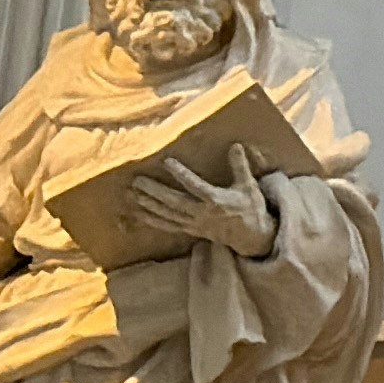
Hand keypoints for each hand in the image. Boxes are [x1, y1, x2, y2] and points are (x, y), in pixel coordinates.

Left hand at [57, 154, 251, 264]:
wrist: (251, 236)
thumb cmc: (250, 208)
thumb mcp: (249, 185)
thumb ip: (240, 166)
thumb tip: (235, 145)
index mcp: (216, 200)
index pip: (194, 185)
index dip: (180, 173)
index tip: (166, 161)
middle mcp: (201, 213)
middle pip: (173, 202)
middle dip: (154, 192)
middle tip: (137, 180)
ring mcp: (193, 224)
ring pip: (167, 214)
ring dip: (149, 205)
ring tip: (132, 194)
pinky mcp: (190, 230)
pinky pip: (167, 225)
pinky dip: (152, 219)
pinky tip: (139, 212)